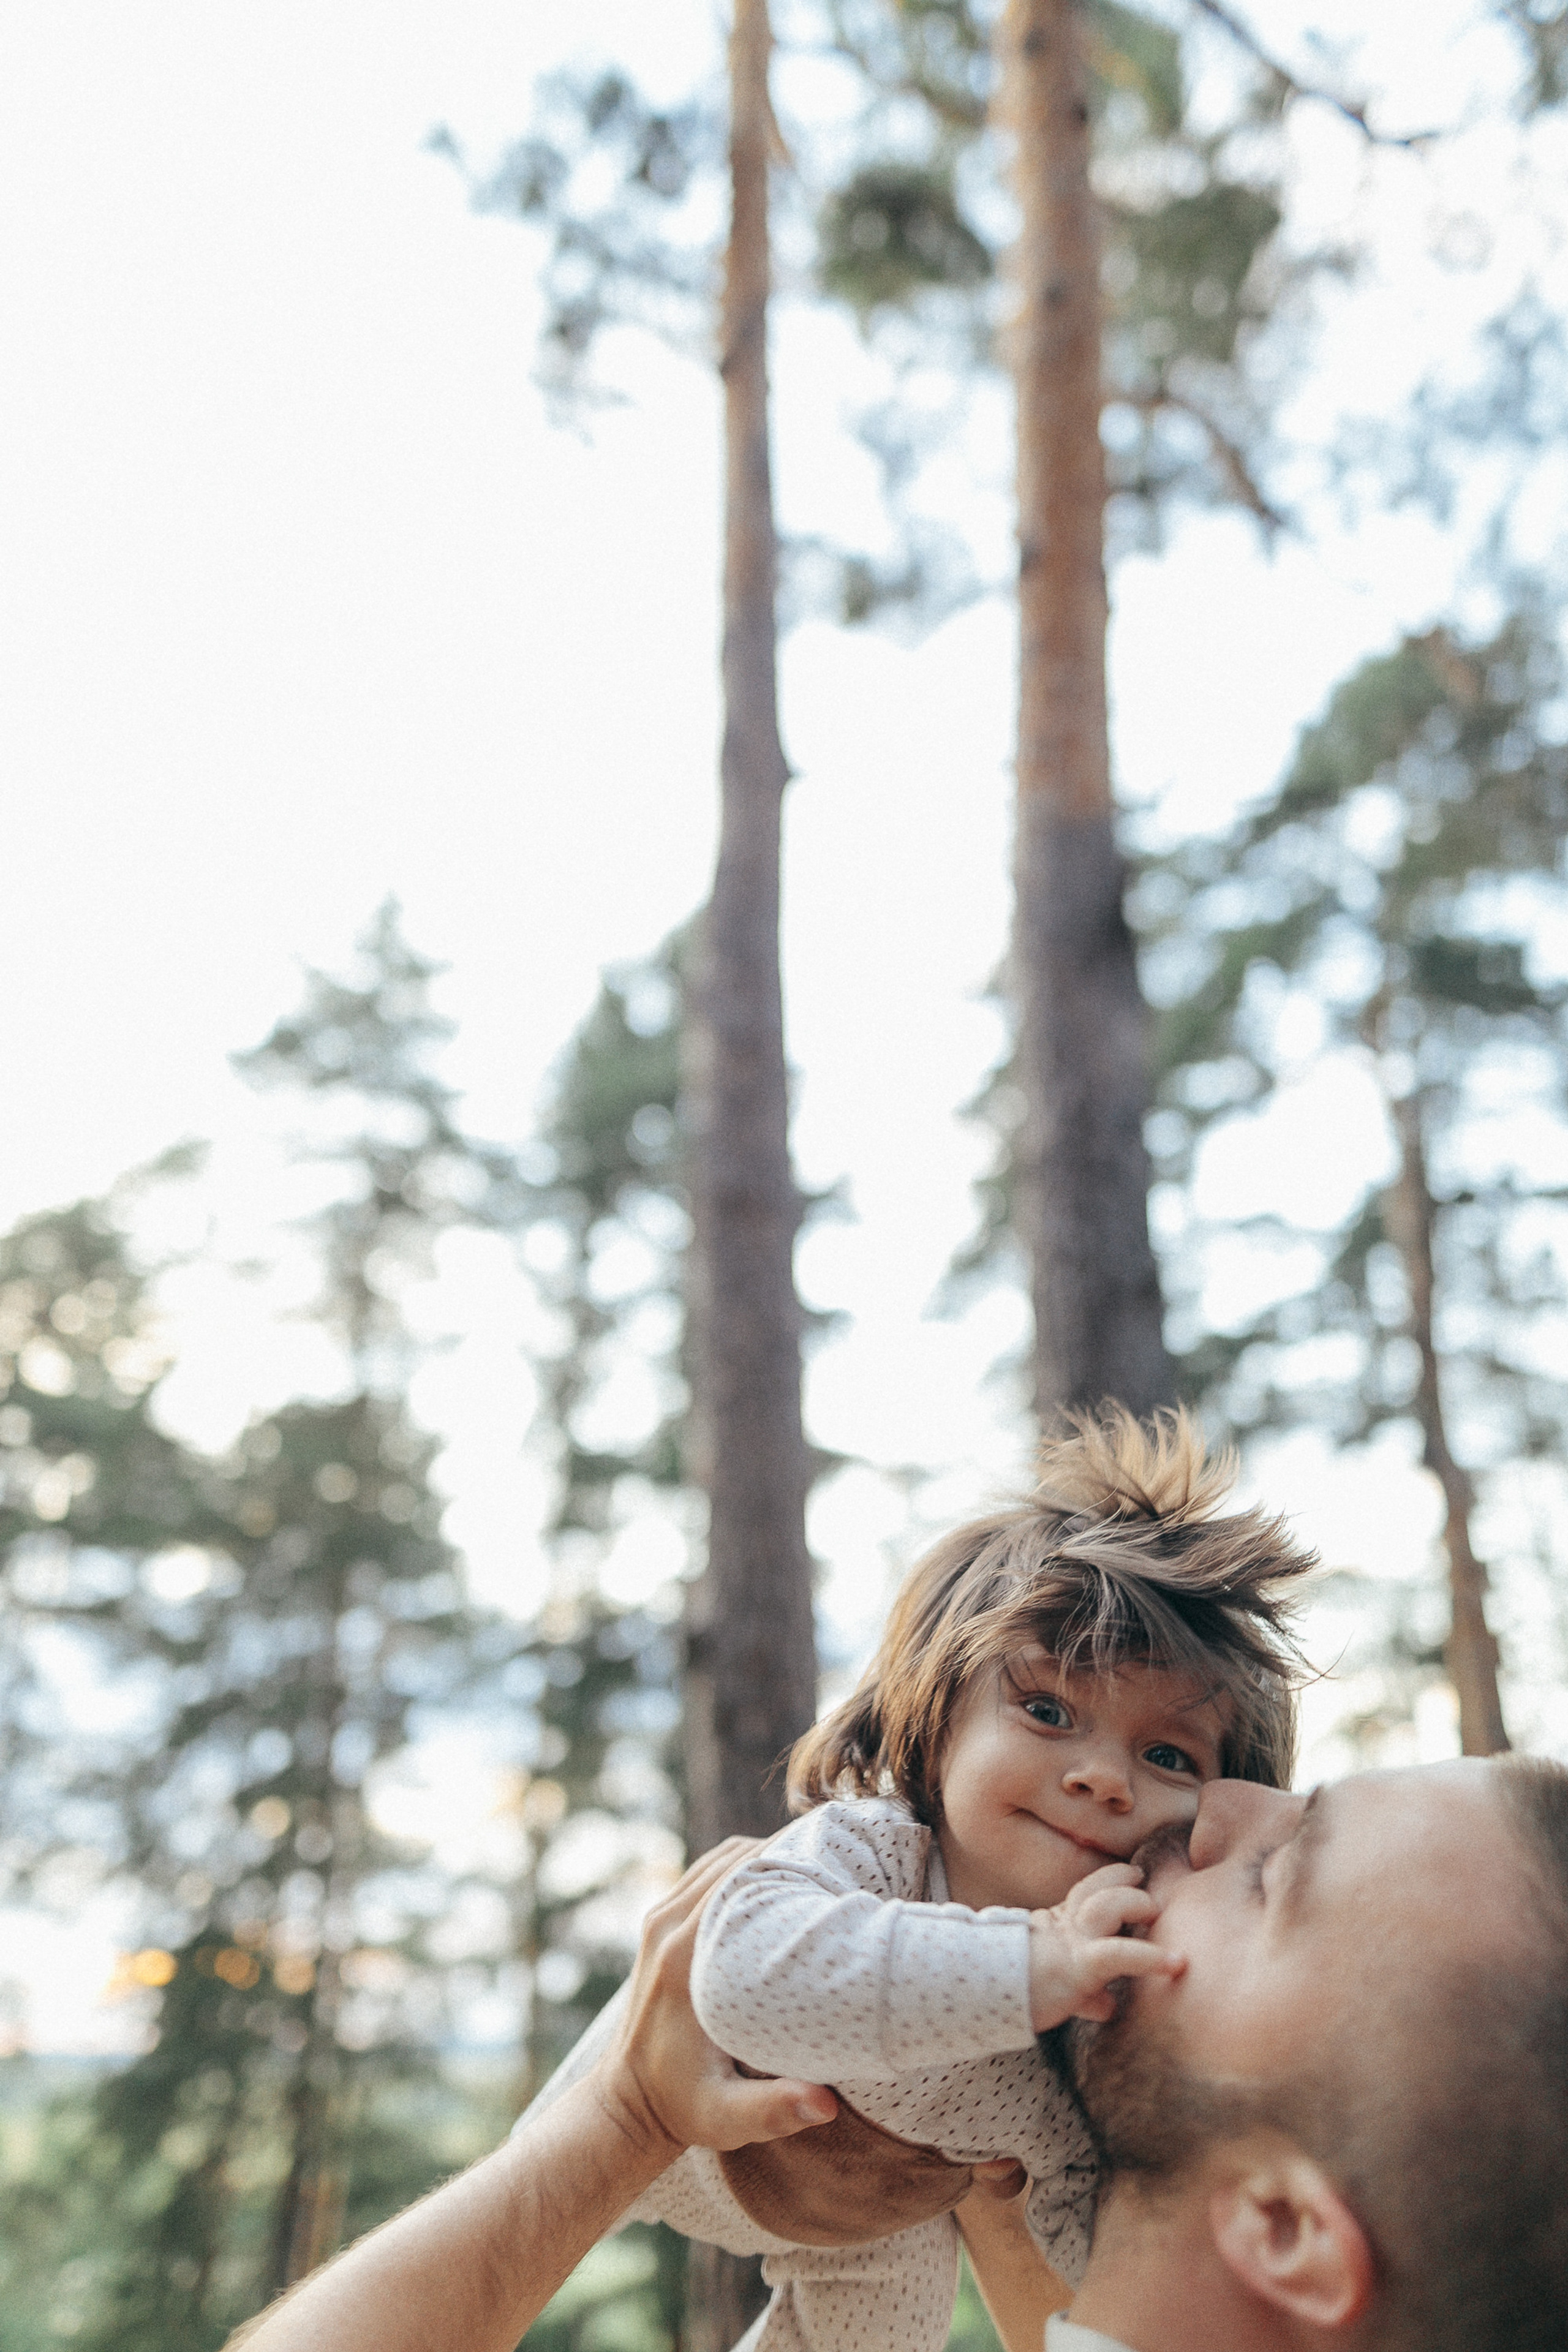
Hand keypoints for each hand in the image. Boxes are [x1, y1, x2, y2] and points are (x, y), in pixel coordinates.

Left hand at [595, 1838, 839, 2165]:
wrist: (627, 2105)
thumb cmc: (683, 2110)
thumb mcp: (726, 2118)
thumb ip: (773, 2111)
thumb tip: (826, 2105)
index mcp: (683, 1960)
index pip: (739, 1881)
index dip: (787, 1862)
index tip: (835, 1864)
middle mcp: (665, 1927)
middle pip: (732, 1860)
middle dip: (783, 1851)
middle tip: (837, 1859)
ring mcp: (657, 1920)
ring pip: (718, 1859)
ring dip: (762, 1854)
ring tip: (814, 1864)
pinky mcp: (657, 1923)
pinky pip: (703, 1873)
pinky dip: (740, 1866)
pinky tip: (776, 1881)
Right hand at [1026, 1861, 1184, 2030]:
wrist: (978, 1993)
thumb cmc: (1013, 1993)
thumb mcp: (1053, 1984)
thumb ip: (1085, 1993)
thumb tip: (1107, 2007)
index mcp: (1055, 1925)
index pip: (1084, 1892)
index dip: (1110, 1879)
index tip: (1133, 1874)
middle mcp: (1063, 1927)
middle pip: (1095, 1890)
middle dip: (1122, 1883)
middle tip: (1143, 1885)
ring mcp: (1071, 1943)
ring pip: (1107, 1906)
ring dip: (1134, 1904)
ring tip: (1156, 1911)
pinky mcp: (1079, 1967)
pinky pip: (1119, 1953)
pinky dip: (1150, 1957)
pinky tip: (1176, 1963)